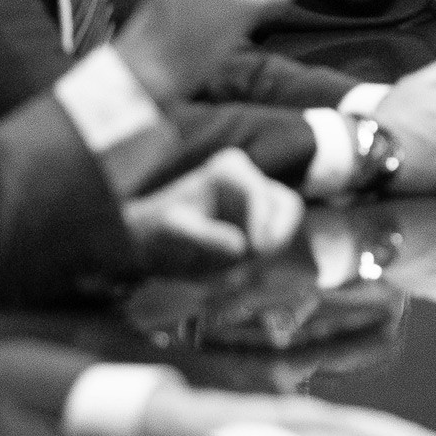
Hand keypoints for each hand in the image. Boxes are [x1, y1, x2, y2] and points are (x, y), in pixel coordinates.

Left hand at [124, 148, 302, 270]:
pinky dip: (265, 254)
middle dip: (279, 232)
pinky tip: (239, 264)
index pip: (260, 193)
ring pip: (286, 223)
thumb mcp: (175, 230)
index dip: (264, 221)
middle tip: (261, 257)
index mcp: (229, 170)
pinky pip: (277, 238)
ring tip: (242, 264)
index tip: (256, 250)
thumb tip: (241, 246)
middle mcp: (249, 180)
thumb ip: (206, 236)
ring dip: (270, 246)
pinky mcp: (259, 223)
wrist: (148, 243)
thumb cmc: (157, 229)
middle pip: (287, 204)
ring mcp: (257, 202)